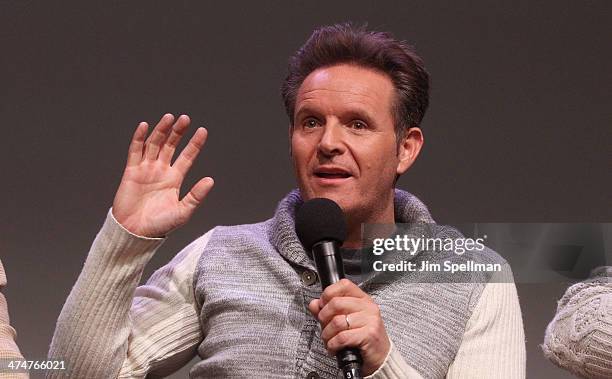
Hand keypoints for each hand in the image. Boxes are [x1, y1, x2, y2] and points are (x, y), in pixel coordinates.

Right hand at [112, 113, 213, 236]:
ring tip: (169, 118)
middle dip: (178, 132)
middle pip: (171, 146)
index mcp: (175, 179)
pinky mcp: (131, 171)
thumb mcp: (182, 212)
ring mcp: (146, 169)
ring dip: (161, 130)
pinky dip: (139, 138)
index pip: (187, 156)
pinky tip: (145, 126)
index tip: (203, 131)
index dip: (194, 144)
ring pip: (155, 144)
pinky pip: (135, 151)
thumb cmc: (159, 226)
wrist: (135, 233)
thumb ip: (196, 196)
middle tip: (185, 118)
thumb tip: (211, 180)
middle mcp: (161, 171)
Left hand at [308, 279, 390, 375]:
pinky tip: (334, 347)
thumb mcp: (345, 321)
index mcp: (363, 299)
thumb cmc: (363, 339)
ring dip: (327, 334)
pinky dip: (333, 344)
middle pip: (336, 303)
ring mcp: (370, 320)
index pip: (344, 285)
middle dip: (323, 318)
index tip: (322, 305)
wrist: (380, 357)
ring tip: (329, 340)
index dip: (328, 294)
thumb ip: (328, 311)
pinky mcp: (369, 334)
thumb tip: (314, 304)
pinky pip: (342, 337)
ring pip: (337, 322)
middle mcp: (368, 307)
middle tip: (324, 327)